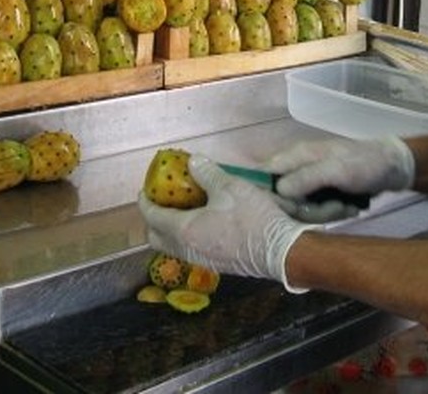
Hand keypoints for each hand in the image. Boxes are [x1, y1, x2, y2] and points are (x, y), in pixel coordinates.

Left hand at [137, 155, 315, 292]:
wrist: (281, 251)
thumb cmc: (253, 218)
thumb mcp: (230, 187)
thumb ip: (208, 174)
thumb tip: (193, 163)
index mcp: (185, 230)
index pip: (152, 217)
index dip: (145, 202)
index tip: (145, 191)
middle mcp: (188, 249)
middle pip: (157, 238)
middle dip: (153, 220)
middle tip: (163, 201)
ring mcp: (203, 260)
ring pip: (174, 246)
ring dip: (171, 230)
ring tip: (184, 210)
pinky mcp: (218, 264)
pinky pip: (191, 250)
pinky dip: (188, 236)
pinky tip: (205, 222)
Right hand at [269, 136, 415, 200]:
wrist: (395, 167)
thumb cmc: (365, 163)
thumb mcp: (337, 170)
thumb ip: (306, 178)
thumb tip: (278, 191)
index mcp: (296, 157)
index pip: (265, 175)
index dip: (269, 196)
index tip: (290, 209)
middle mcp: (298, 168)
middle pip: (284, 198)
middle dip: (308, 210)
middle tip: (335, 208)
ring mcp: (310, 182)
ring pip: (302, 207)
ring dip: (325, 213)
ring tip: (346, 206)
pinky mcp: (322, 193)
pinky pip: (316, 210)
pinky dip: (333, 212)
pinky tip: (349, 208)